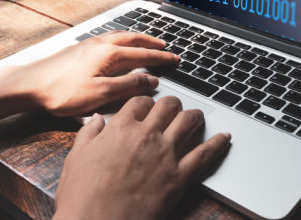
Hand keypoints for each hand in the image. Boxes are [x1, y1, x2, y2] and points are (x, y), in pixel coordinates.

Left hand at [0, 31, 178, 116]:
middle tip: (165, 47)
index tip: (175, 60)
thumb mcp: (100, 94)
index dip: (162, 58)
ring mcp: (88, 45)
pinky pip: (108, 39)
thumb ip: (128, 87)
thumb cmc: (60, 92)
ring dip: (137, 40)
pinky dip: (122, 41)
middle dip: (151, 43)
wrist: (28, 84)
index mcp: (109, 54)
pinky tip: (117, 48)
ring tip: (146, 44)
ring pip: (120, 37)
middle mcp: (100, 44)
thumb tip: (150, 81)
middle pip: (133, 39)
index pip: (144, 55)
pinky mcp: (79, 49)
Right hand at [53, 96, 231, 219]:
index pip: (140, 102)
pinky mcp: (180, 177)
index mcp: (120, 128)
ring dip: (194, 116)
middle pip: (168, 106)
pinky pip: (205, 154)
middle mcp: (146, 136)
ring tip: (197, 117)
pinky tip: (225, 138)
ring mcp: (166, 155)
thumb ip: (87, 135)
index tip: (147, 107)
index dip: (145, 103)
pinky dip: (218, 144)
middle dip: (172, 104)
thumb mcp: (75, 160)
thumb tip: (95, 121)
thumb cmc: (82, 198)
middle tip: (174, 108)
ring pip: (189, 122)